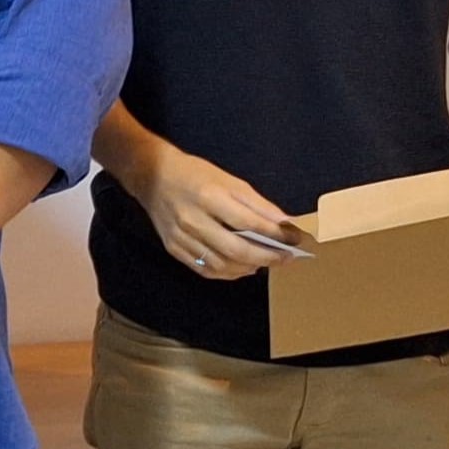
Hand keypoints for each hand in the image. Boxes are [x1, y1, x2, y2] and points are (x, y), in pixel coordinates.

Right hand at [131, 138, 304, 279]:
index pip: (250, 222)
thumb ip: (257, 204)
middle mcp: (193, 220)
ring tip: (265, 263)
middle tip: (286, 258)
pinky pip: (206, 270)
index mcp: (209, 196)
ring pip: (222, 265)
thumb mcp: (229, 180)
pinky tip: (242, 268)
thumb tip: (285, 223)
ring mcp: (181, 238)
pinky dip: (228, 273)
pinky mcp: (174, 249)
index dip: (276, 234)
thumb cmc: (195, 174)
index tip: (295, 239)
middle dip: (267, 257)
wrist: (153, 177)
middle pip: (237, 249)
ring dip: (249, 268)